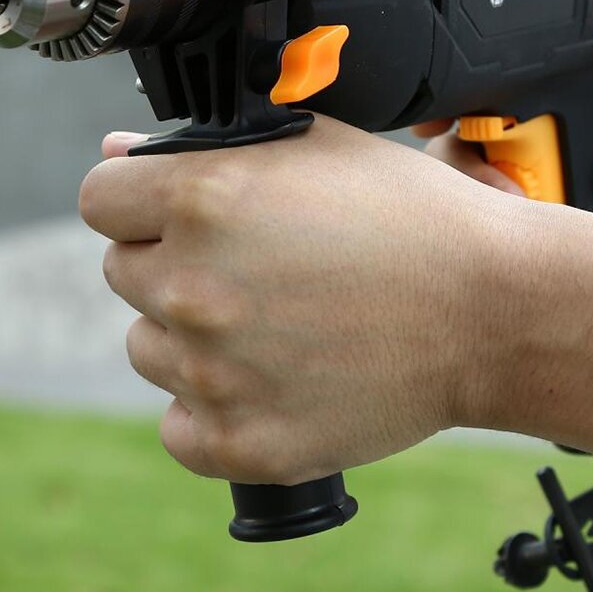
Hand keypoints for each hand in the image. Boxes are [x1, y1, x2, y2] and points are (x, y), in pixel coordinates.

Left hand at [79, 116, 520, 484]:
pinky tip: (272, 379)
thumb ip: (200, 149)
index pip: (100, 198)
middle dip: (171, 264)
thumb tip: (118, 149)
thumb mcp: (311, 148)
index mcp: (204, 199)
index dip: (137, 201)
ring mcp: (212, 373)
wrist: (492, 310)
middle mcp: (193, 285)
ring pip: (148, 348)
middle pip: (123, 272)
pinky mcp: (240, 443)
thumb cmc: (409, 218)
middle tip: (252, 268)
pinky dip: (212, 408)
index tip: (173, 212)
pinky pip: (179, 425)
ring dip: (190, 337)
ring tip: (275, 323)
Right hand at [416, 18, 592, 252]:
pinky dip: (509, 250)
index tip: (441, 116)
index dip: (460, 98)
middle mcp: (546, 145)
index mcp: (574, 94)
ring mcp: (544, 200)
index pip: (498, 86)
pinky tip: (529, 253)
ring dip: (488, 208)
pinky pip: (511, 250)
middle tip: (496, 183)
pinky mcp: (550, 252)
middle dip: (464, 162)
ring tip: (522, 216)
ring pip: (479, 200)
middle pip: (468, 145)